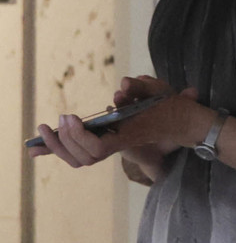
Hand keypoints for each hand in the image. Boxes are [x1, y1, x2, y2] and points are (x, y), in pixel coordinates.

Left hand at [29, 81, 205, 168]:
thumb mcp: (161, 91)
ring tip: (49, 127)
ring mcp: (113, 146)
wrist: (185, 125)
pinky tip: (43, 142)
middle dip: (65, 141)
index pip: (98, 149)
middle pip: (84, 157)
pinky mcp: (108, 143)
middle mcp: (119, 145)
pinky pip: (81, 153)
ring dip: (60, 147)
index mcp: (130, 136)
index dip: (80, 137)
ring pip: (81, 159)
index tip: (71, 118)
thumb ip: (143, 86)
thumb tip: (124, 83)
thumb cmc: (173, 107)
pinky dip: (62, 148)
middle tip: (59, 119)